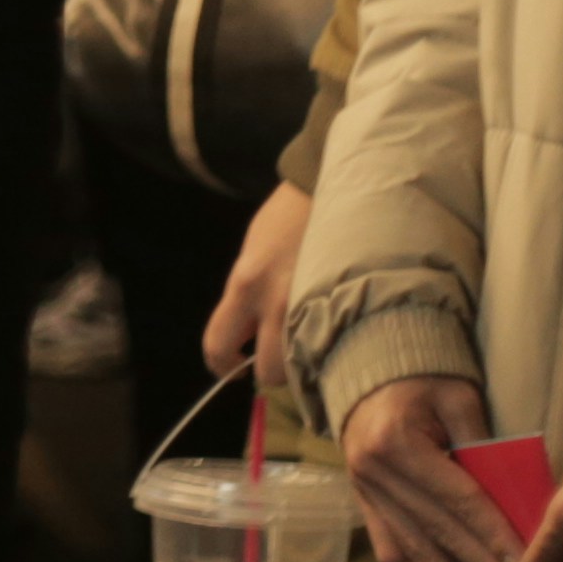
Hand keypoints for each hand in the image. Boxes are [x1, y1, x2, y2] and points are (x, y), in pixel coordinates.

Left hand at [203, 181, 311, 393]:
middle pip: (267, 372)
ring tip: (302, 345)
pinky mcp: (343, 306)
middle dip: (266, 371)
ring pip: (302, 368)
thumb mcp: (251, 256)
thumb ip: (245, 298)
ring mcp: (313, 307)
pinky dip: (325, 352)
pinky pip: (330, 349)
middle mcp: (277, 302)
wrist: (326, 189)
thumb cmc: (283, 220)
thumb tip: (245, 340)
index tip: (231, 367)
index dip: (222, 365)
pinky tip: (328, 338)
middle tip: (271, 357)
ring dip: (299, 364)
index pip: (219, 345)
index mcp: (245, 284)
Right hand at [339, 374, 525, 561]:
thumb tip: (519, 503)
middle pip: (437, 533)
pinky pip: (390, 550)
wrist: (369, 368)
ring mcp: (362, 491)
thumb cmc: (423, 379)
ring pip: (412, 551)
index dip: (493, 538)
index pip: (457, 501)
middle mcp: (373, 472)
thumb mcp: (458, 397)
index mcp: (396, 441)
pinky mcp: (362, 503)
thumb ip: (484, 445)